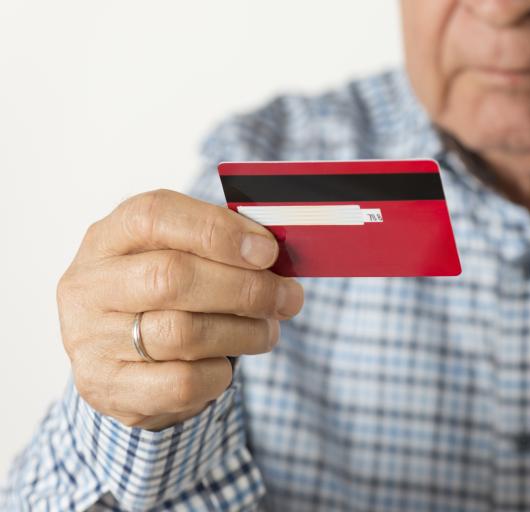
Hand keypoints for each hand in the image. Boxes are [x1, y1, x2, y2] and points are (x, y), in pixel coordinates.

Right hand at [57, 189, 303, 430]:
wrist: (114, 359)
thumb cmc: (160, 295)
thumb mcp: (177, 256)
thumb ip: (218, 246)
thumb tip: (273, 252)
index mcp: (108, 237)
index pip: (155, 216)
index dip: (217, 231)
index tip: (268, 251)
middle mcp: (89, 285)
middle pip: (173, 276)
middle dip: (246, 288)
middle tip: (288, 298)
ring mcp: (91, 340)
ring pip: (183, 333)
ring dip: (244, 332)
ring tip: (268, 331)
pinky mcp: (108, 389)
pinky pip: (181, 383)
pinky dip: (218, 374)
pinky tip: (226, 364)